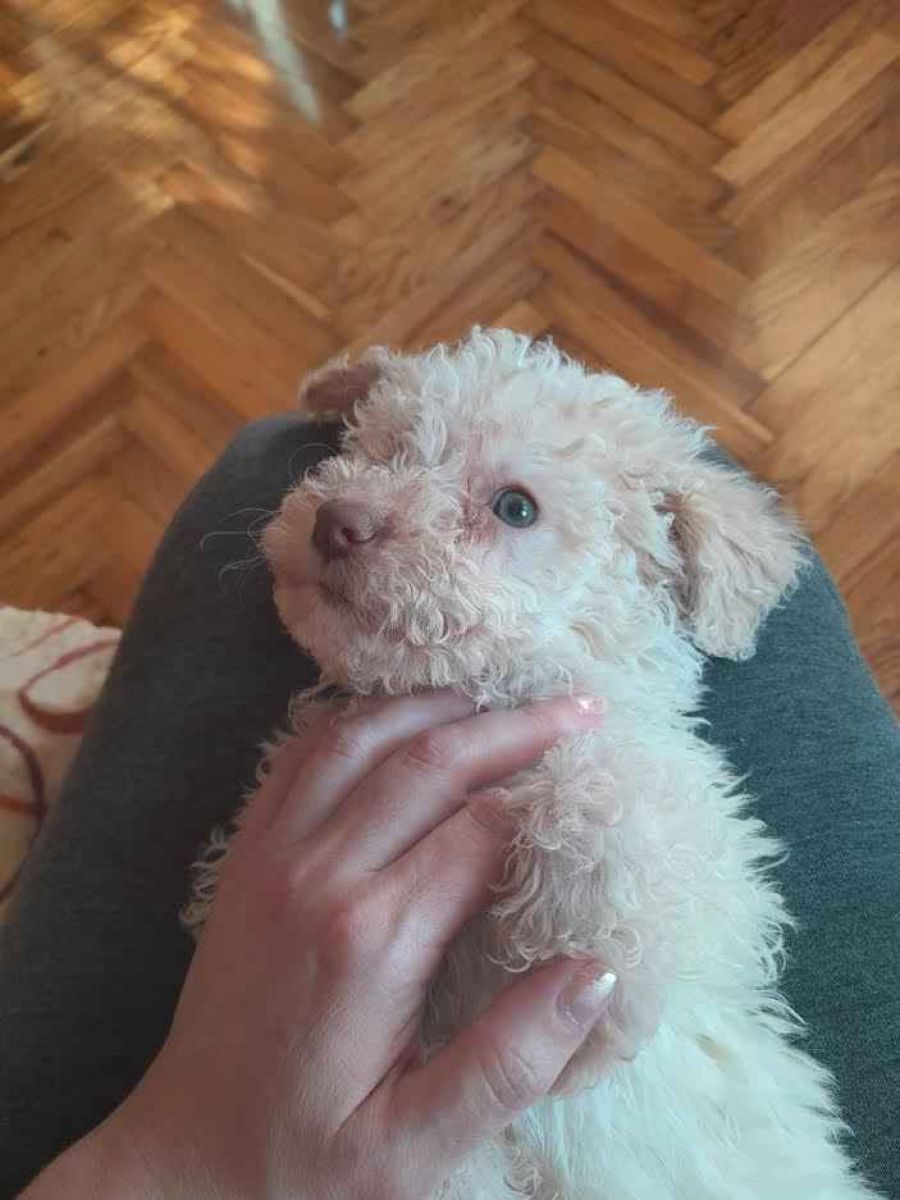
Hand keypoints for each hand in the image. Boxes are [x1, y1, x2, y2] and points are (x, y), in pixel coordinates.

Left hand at [25, 691, 613, 1199]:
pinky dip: (358, 718)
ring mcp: (273, 853)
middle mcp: (319, 873)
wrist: (187, 1158)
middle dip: (511, 726)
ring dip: (434, 706)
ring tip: (499, 697)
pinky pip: (301, 753)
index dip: (543, 792)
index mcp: (373, 938)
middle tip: (578, 706)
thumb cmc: (308, 1159)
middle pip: (428, 762)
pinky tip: (399, 717)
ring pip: (360, 736)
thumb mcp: (416, 1145)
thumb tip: (597, 972)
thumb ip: (509, 1060)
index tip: (595, 770)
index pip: (479, 829)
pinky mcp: (247, 853)